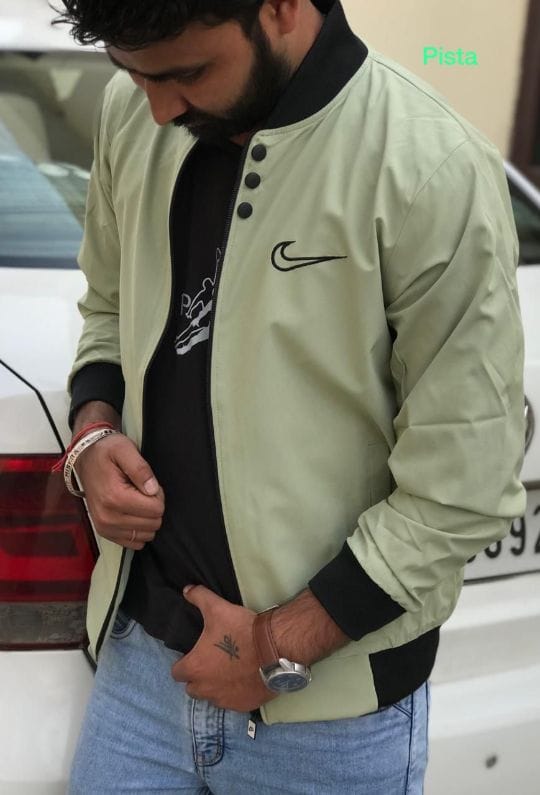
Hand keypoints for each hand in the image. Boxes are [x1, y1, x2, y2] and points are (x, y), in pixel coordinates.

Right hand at [75, 432, 164, 549]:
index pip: (156, 509)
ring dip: (146, 518)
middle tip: (141, 490)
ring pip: (146, 535)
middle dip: (153, 506)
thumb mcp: (125, 449)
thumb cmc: (106, 452)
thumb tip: (153, 490)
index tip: (147, 483)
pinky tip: (132, 513)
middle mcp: (108, 517)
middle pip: (153, 523)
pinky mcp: (105, 533)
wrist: (85, 459)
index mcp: (114, 497)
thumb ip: (141, 469)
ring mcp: (105, 527)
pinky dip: (138, 529)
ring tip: (135, 500)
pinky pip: (135, 543)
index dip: (158, 494)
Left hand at [171, 585, 276, 711]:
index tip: (194, 655)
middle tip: (211, 663)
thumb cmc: (241, 630)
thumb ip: (199, 598)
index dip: (183, 664)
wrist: (274, 649)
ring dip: (216, 688)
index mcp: (195, 668)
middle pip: (193, 689)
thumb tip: (186, 590)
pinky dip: (235, 694)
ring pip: (212, 698)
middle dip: (199, 678)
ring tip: (229, 671)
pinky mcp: (243, 706)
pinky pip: (233, 703)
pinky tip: (244, 680)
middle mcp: (206, 689)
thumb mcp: (217, 608)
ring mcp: (225, 700)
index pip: (177, 673)